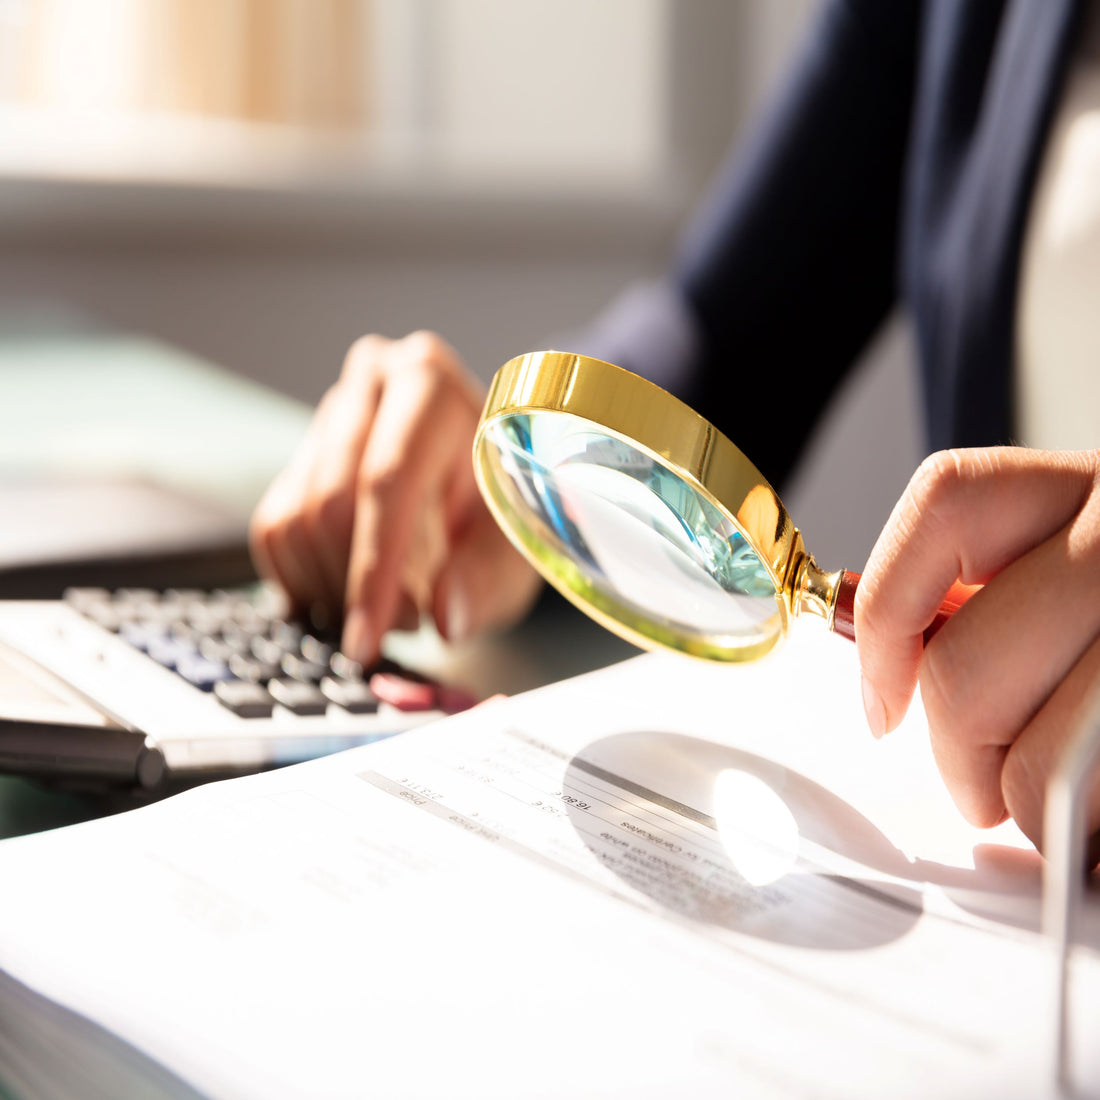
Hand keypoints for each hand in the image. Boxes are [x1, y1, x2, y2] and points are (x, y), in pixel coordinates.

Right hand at [250, 331, 541, 662]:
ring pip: (296, 521)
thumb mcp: (518, 546)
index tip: (366, 637)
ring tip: (392, 604)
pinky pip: (274, 531)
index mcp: (433, 388)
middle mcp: (372, 385)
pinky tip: (354, 591)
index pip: (387, 480)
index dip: (373, 567)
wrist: (484, 489)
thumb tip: (444, 616)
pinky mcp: (300, 455)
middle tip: (405, 625)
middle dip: (359, 584)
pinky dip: (304, 580)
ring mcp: (329, 417)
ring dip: (334, 587)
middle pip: (331, 502)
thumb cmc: (507, 510)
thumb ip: (486, 579)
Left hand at [854, 447, 1099, 852]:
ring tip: (1063, 810)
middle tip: (983, 786)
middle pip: (969, 663)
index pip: (946, 503)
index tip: (881, 698)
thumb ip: (1014, 592)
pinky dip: (1095, 836)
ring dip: (1036, 811)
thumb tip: (898, 665)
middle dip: (960, 755)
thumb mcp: (1097, 566)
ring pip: (1047, 760)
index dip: (885, 610)